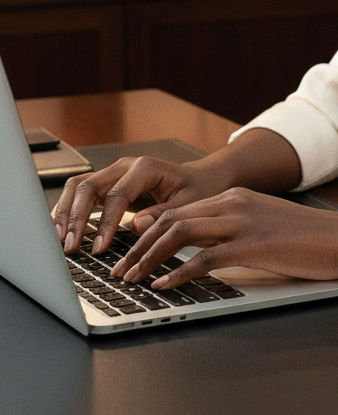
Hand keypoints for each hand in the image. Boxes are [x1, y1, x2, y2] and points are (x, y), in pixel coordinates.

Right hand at [52, 157, 226, 254]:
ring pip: (78, 186)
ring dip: (66, 212)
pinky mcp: (108, 185)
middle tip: (71, 246)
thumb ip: (164, 214)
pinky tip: (63, 231)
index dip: (106, 222)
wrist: (199, 179)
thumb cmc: (197, 190)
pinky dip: (69, 210)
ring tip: (60, 240)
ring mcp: (113, 174)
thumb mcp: (190, 204)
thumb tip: (137, 225)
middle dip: (76, 217)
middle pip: (88, 186)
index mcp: (145, 168)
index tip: (100, 248)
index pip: (117, 195)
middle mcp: (124, 167)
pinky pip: (81, 194)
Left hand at [109, 188, 337, 286]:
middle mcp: (233, 203)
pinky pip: (203, 259)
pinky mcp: (251, 245)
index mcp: (234, 197)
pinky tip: (163, 286)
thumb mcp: (265, 226)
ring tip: (131, 280)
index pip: (177, 212)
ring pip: (178, 235)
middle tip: (119, 271)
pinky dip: (177, 273)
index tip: (129, 253)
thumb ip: (233, 232)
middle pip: (169, 220)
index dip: (147, 233)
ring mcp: (241, 222)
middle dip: (137, 247)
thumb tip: (203, 253)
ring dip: (148, 258)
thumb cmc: (310, 239)